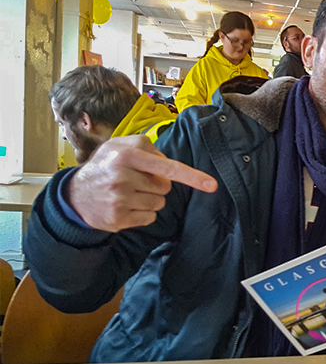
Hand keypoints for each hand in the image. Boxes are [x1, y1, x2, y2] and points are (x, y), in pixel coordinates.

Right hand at [69, 135, 217, 231]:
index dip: (192, 176)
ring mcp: (119, 199)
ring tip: (128, 193)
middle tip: (135, 181)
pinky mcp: (118, 219)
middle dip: (157, 184)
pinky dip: (143, 213)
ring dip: (150, 199)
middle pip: (166, 186)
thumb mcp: (118, 145)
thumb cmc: (104, 166)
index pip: (167, 167)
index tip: (211, 184)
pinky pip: (150, 217)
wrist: (75, 195)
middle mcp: (122, 176)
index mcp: (126, 154)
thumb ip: (146, 146)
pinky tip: (126, 206)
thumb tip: (168, 162)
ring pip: (159, 202)